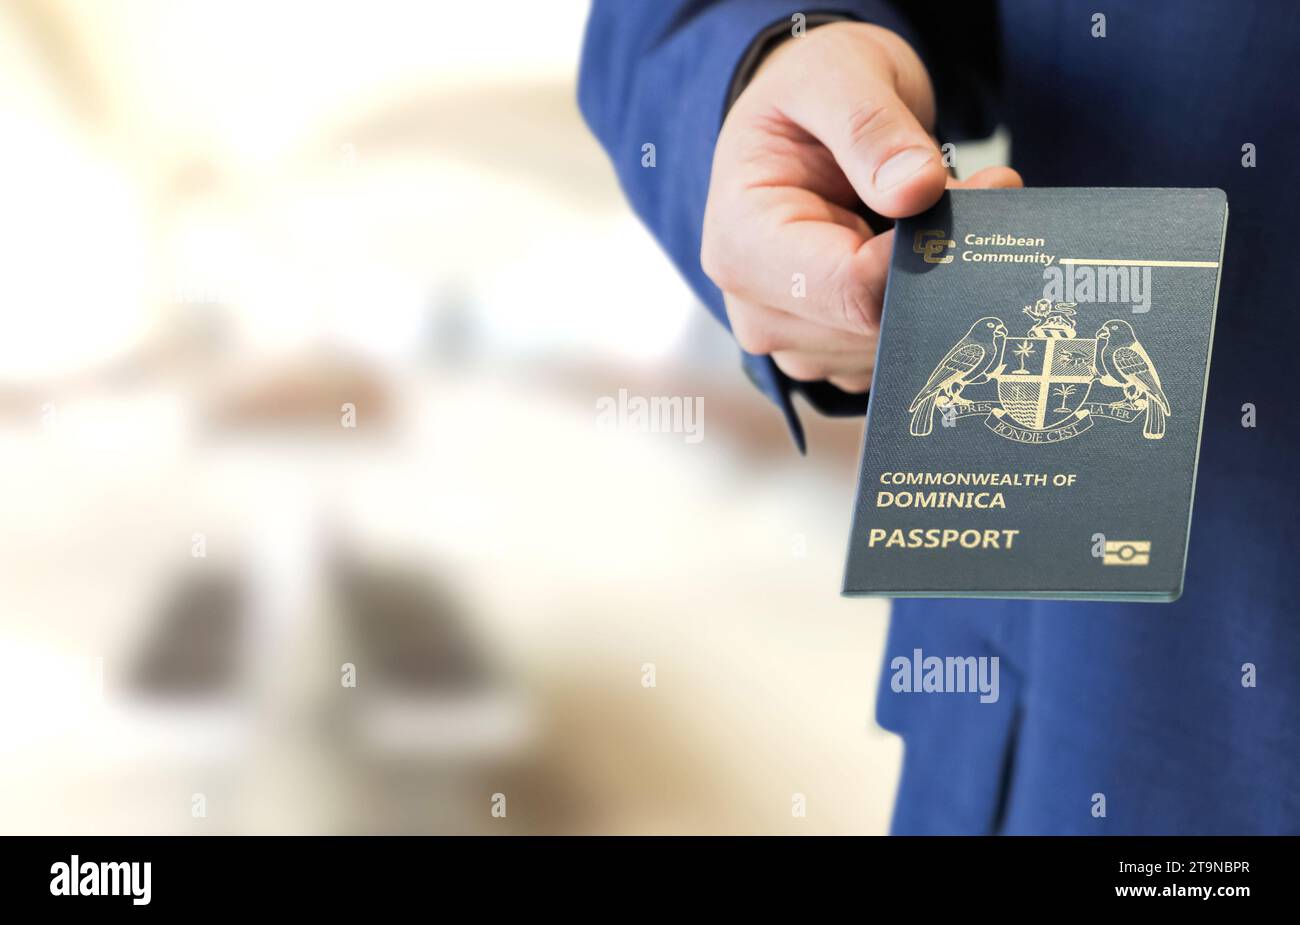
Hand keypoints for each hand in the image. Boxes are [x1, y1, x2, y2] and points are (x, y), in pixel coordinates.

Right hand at [700, 22, 1021, 392]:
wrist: (799, 120)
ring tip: (938, 211)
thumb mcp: (834, 75)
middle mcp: (758, 310)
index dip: (924, 254)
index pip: (847, 288)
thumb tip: (916, 189)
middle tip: (981, 192)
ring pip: (896, 345)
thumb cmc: (806, 96)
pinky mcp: (833, 353)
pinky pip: (900, 351)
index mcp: (741, 245)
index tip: (983, 192)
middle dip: (939, 267)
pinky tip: (921, 250)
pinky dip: (929, 303)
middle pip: (875, 325)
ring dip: (939, 284)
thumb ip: (870, 127)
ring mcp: (795, 341)